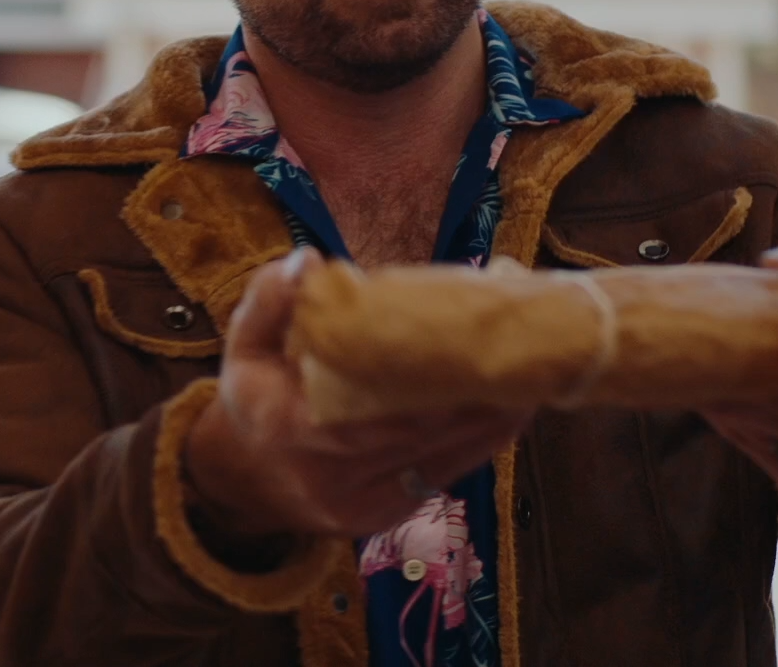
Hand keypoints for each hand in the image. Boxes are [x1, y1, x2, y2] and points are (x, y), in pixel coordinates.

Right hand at [184, 248, 531, 539]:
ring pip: (444, 455)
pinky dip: (484, 438)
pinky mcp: (392, 514)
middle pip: (419, 430)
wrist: (251, 479)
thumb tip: (308, 263)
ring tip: (532, 369)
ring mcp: (364, 502)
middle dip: (472, 388)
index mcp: (285, 427)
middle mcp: (328, 475)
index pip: (364, 406)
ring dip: (491, 413)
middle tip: (517, 341)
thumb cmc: (259, 394)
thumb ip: (270, 301)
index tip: (464, 337)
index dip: (422, 376)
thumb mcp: (245, 344)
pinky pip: (448, 473)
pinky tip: (515, 404)